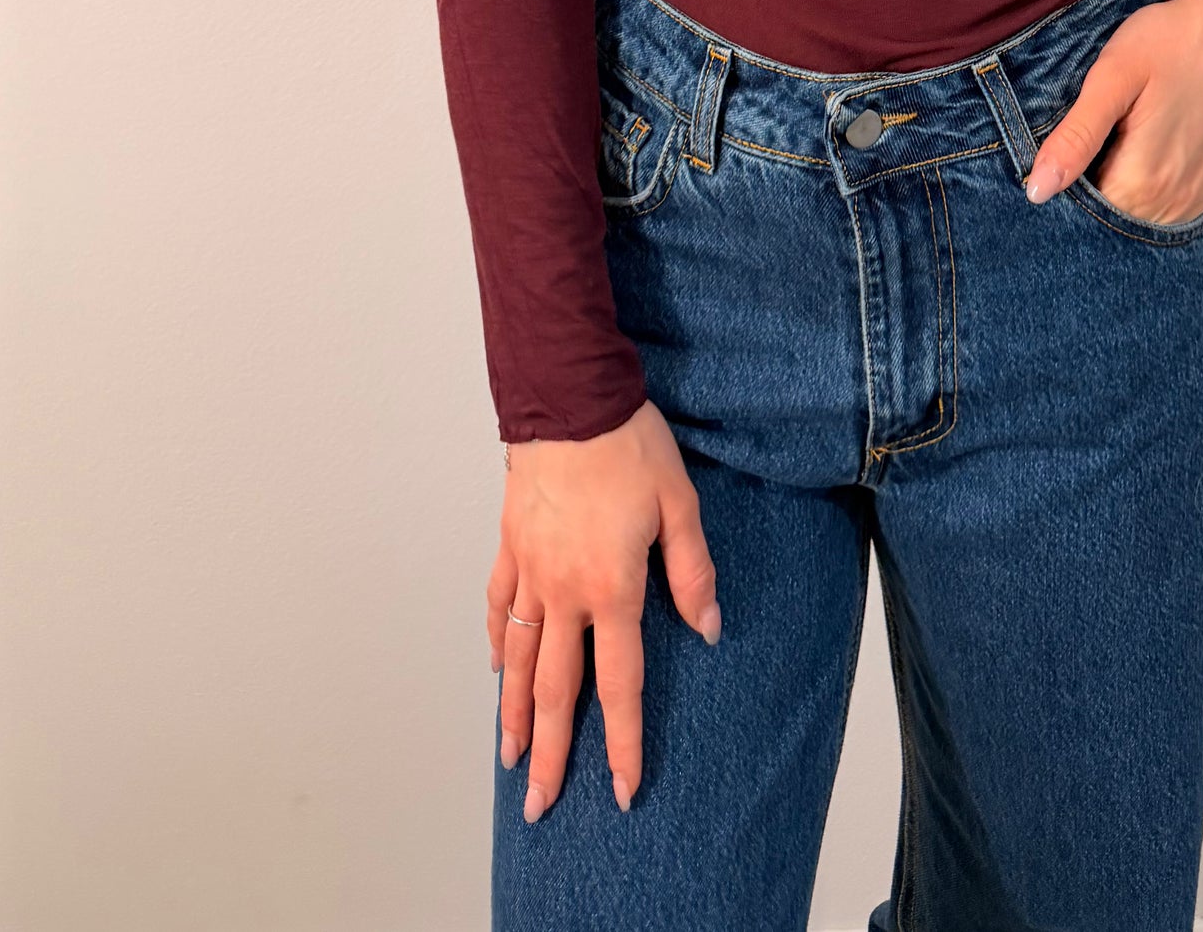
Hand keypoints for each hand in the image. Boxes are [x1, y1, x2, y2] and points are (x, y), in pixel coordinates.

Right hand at [490, 399, 719, 821]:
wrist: (568, 396)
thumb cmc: (628, 444)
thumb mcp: (679, 504)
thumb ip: (692, 572)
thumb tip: (709, 629)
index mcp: (611, 588)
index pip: (618, 684)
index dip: (621, 743)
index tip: (620, 790)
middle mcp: (563, 593)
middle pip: (553, 690)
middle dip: (548, 754)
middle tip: (539, 805)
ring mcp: (530, 571)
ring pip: (514, 659)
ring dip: (511, 712)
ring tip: (508, 757)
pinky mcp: (510, 545)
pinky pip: (497, 606)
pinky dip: (493, 643)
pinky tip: (493, 666)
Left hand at [1024, 0, 1202, 224]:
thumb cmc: (1170, 42)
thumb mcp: (1112, 79)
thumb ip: (1076, 137)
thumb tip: (1038, 190)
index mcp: (1143, 182)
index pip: (1078, 219)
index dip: (1055, 193)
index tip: (1045, 161)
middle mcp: (1171, 204)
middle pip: (1105, 225)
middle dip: (1079, 197)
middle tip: (1071, 145)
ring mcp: (1190, 202)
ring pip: (1129, 219)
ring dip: (1107, 195)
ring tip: (1102, 145)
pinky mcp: (1201, 192)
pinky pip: (1155, 213)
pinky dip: (1133, 195)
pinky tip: (1126, 156)